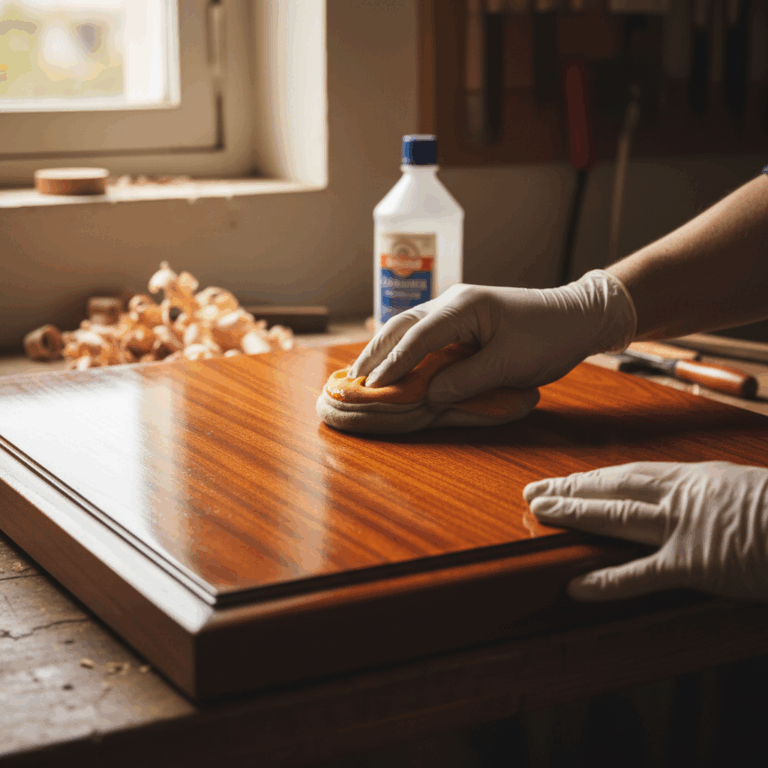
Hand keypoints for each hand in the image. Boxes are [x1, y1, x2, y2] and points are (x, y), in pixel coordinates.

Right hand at [350, 270, 635, 401]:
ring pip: (409, 327)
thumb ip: (466, 380)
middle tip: (354, 380)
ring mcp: (456, 307)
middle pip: (403, 325)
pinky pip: (424, 332)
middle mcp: (453, 302)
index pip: (417, 337)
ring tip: (364, 373)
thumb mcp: (510, 364)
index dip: (393, 364)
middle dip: (377, 353)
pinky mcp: (462, 318)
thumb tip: (428, 395)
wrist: (577, 316)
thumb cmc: (549, 338)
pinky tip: (394, 362)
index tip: (372, 386)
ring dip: (385, 349)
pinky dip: (404, 348)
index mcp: (464, 307)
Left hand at [524, 462, 767, 601]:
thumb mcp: (741, 488)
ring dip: (575, 514)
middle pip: (613, 489)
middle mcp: (682, 495)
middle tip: (533, 491)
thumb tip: (679, 499)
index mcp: (694, 477)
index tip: (564, 480)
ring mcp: (686, 528)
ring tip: (540, 513)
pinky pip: (644, 574)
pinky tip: (577, 586)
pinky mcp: (698, 564)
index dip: (591, 479)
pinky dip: (608, 581)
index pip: (628, 475)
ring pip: (617, 517)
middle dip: (570, 490)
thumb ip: (705, 493)